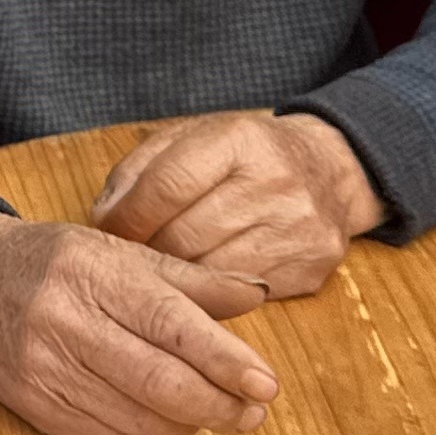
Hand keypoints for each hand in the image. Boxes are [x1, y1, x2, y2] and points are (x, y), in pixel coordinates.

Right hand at [0, 208, 279, 434]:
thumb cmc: (50, 263)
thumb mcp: (119, 251)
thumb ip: (190, 278)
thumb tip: (256, 295)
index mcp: (92, 274)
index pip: (169, 323)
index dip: (223, 360)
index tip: (264, 383)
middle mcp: (65, 323)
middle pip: (158, 381)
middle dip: (217, 405)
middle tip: (252, 411)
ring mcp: (46, 370)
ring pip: (137, 419)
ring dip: (187, 423)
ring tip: (212, 411)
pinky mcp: (35, 407)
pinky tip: (159, 419)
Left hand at [87, 111, 381, 308]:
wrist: (332, 171)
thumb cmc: (246, 156)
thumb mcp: (193, 138)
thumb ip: (141, 170)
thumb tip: (103, 218)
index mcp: (239, 140)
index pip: (167, 185)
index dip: (128, 215)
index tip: (109, 229)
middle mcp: (273, 183)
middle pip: (183, 236)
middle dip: (148, 250)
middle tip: (135, 254)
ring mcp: (296, 229)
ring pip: (208, 273)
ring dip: (176, 277)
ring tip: (166, 269)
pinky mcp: (309, 269)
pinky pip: (240, 296)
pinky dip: (211, 293)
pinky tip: (202, 283)